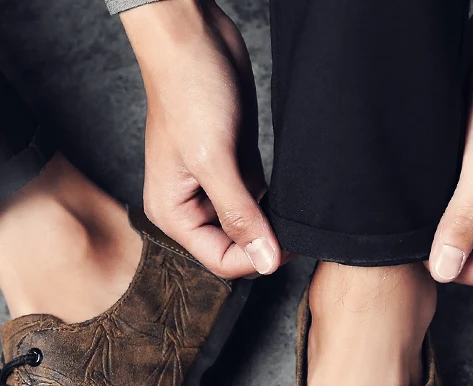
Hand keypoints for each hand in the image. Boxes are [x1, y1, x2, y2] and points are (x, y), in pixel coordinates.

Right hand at [122, 0, 281, 277]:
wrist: (194, 38)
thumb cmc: (188, 91)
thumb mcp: (214, 161)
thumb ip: (239, 215)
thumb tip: (265, 261)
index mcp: (173, 213)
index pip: (220, 259)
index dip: (257, 258)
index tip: (290, 243)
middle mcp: (190, 206)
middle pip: (235, 248)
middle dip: (266, 242)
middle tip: (298, 226)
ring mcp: (213, 188)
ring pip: (249, 226)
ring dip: (272, 223)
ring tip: (294, 208)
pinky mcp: (234, 168)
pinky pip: (258, 200)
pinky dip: (273, 201)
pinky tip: (288, 191)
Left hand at [427, 1, 472, 286]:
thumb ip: (465, 218)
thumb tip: (445, 270)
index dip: (452, 267)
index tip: (421, 244)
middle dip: (448, 246)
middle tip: (419, 220)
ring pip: (470, 233)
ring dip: (446, 225)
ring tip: (426, 201)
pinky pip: (467, 209)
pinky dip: (447, 206)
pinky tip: (432, 189)